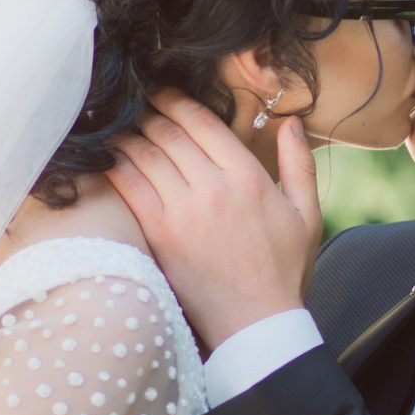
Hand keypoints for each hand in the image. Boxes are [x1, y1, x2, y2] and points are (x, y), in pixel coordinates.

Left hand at [111, 92, 321, 352]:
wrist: (256, 324)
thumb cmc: (285, 270)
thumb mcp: (306, 214)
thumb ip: (299, 164)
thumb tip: (289, 122)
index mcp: (248, 177)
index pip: (202, 122)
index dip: (176, 100)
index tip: (162, 91)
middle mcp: (212, 188)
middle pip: (168, 133)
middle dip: (147, 112)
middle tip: (133, 101)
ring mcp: (182, 212)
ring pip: (144, 156)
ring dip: (126, 134)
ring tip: (117, 124)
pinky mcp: (160, 235)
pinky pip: (129, 189)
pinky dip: (115, 168)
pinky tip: (108, 158)